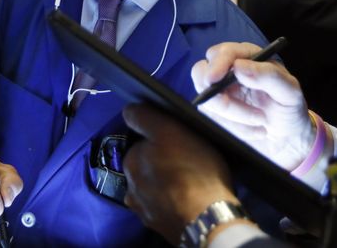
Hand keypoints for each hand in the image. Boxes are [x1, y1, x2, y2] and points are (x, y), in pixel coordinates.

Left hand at [122, 104, 238, 244]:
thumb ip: (145, 118)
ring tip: (187, 184)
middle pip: (145, 166)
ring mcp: (143, 209)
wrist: (208, 218)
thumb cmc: (192, 169)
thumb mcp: (170, 130)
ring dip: (163, 184)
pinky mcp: (158, 226)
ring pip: (152, 188)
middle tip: (184, 162)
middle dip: (159, 162)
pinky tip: (186, 200)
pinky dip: (170, 203)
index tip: (176, 142)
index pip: (141, 143)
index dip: (159, 140)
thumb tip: (128, 111)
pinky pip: (162, 207)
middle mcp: (130, 186)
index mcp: (131, 161)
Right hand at [192, 42, 314, 169]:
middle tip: (232, 107)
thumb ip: (268, 75)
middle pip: (201, 73)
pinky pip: (213, 120)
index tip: (214, 79)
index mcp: (247, 57)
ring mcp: (219, 91)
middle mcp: (228, 71)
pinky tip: (254, 130)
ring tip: (261, 121)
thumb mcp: (289, 91)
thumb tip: (239, 66)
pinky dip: (235, 128)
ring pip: (206, 100)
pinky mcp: (215, 112)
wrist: (287, 135)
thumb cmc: (289, 107)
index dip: (216, 64)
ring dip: (234, 116)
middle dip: (216, 94)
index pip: (222, 53)